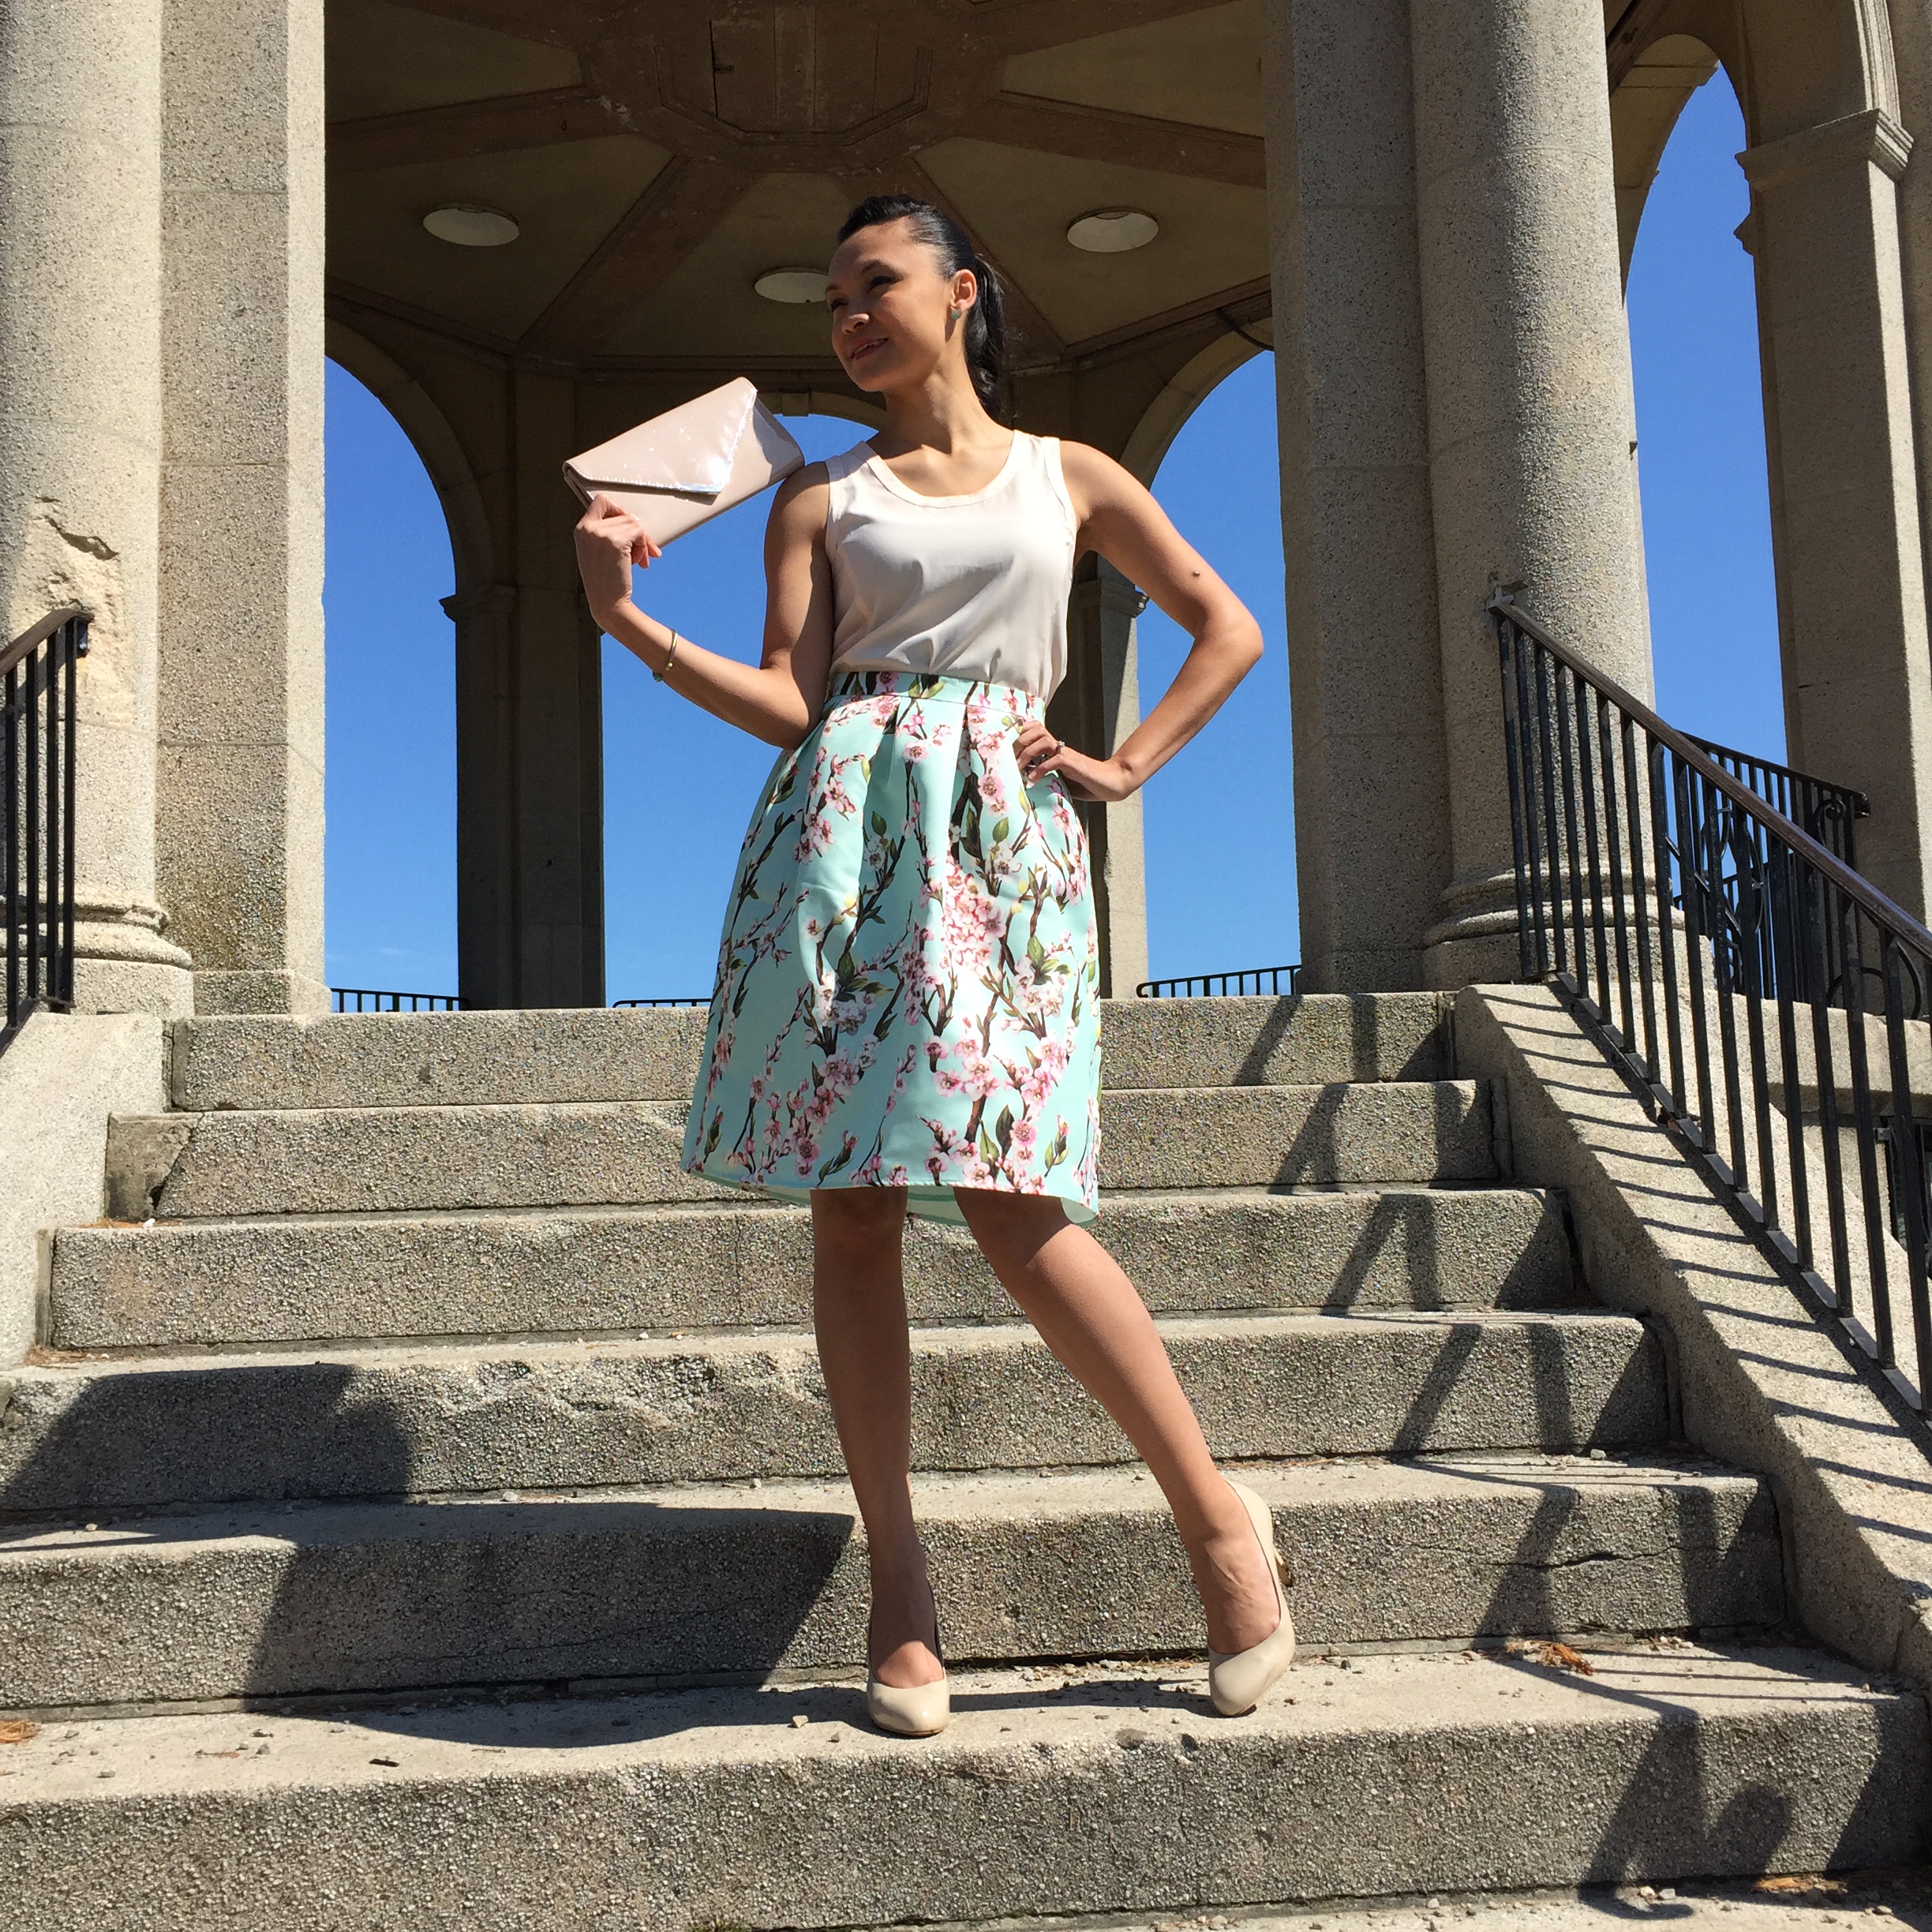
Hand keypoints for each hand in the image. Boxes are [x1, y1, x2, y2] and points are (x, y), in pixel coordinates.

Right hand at [573, 494, 660, 625]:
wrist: (607, 603)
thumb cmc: (605, 582)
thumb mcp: (597, 551)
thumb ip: (607, 533)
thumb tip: (633, 522)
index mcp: (581, 529)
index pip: (601, 501)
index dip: (618, 510)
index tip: (627, 526)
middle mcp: (588, 528)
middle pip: (623, 514)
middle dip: (637, 533)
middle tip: (641, 552)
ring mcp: (601, 534)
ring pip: (634, 524)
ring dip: (642, 542)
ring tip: (638, 560)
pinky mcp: (616, 542)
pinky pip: (639, 533)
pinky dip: (644, 546)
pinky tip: (639, 562)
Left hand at [1013, 722, 1135, 802]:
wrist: (1110, 784)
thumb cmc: (1085, 783)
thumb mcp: (1060, 779)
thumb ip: (1045, 776)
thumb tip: (1022, 782)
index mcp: (1055, 748)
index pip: (1035, 729)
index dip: (1020, 733)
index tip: (1006, 748)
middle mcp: (1060, 747)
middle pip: (1036, 730)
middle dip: (1019, 742)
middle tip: (1008, 759)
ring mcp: (1068, 754)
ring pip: (1043, 741)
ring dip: (1027, 754)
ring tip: (1017, 769)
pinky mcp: (1075, 765)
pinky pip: (1054, 760)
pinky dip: (1040, 770)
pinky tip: (1033, 781)